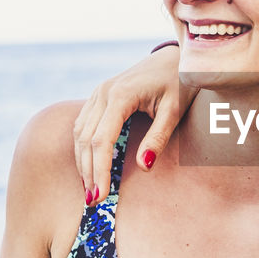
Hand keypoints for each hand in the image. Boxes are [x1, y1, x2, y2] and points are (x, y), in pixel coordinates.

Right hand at [72, 47, 192, 204]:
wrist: (174, 57)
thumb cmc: (179, 82)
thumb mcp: (175, 110)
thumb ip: (158, 137)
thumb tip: (144, 166)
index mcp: (120, 95)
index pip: (101, 140)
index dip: (100, 170)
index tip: (101, 194)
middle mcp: (103, 93)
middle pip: (85, 139)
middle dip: (87, 171)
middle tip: (93, 200)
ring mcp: (98, 92)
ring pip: (79, 132)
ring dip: (82, 162)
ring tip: (90, 188)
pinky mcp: (99, 95)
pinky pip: (83, 124)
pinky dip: (83, 147)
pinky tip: (89, 166)